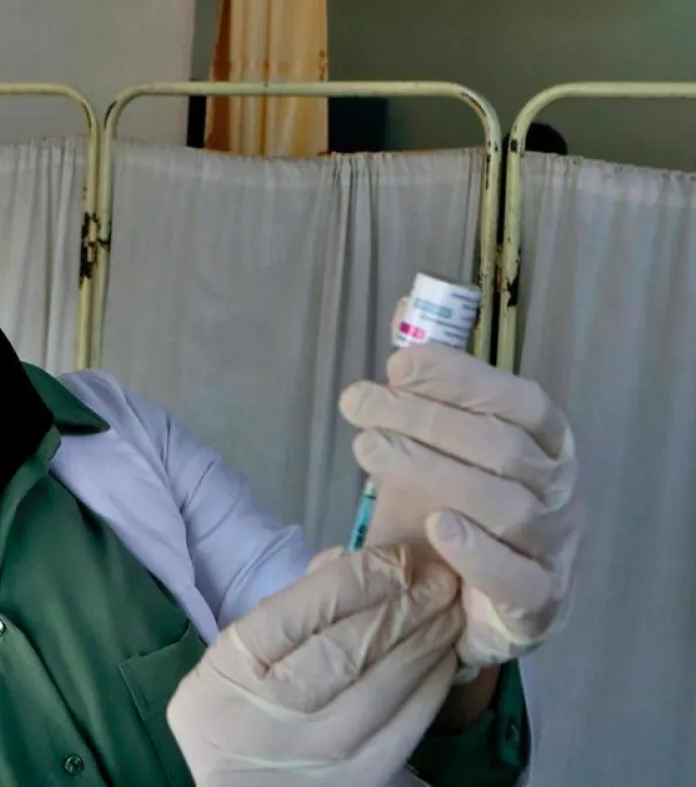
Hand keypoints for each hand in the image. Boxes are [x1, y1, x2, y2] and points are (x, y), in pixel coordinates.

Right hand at [167, 545, 463, 785]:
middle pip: (350, 644)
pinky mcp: (358, 777)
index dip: (361, 578)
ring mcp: (320, 747)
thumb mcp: (233, 653)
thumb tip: (345, 557)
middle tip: (441, 576)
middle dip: (406, 603)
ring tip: (451, 608)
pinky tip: (445, 657)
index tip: (398, 556)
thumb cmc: (233, 708)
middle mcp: (276, 708)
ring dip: (427, 639)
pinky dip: (432, 686)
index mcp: (237, 665)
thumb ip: (288, 606)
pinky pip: (407, 725)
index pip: (305, 610)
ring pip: (386, 683)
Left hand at [340, 343, 582, 667]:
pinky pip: (519, 579)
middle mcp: (559, 493)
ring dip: (432, 470)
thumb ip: (426, 384)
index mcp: (545, 447)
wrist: (460, 609)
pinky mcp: (537, 606)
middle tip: (357, 404)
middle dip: (425, 418)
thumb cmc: (449, 516)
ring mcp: (553, 551)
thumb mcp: (429, 446)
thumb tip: (407, 306)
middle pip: (503, 447)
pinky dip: (478, 550)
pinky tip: (436, 525)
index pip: (520, 401)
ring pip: (507, 505)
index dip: (464, 377)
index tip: (398, 363)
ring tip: (368, 449)